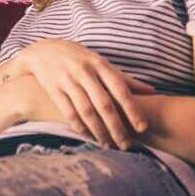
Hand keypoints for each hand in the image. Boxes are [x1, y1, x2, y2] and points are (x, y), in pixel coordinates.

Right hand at [10, 39, 155, 148]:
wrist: (42, 51)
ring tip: (108, 144)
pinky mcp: (53, 89)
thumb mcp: (100, 62)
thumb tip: (152, 91)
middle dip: (117, 127)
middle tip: (126, 144)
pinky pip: (68, 112)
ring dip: (99, 131)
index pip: (120, 89)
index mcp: (99, 64)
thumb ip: (124, 78)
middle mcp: (84, 72)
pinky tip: (88, 136)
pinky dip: (79, 126)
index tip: (142, 128)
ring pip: (86, 111)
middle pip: (104, 104)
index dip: (132, 110)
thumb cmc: (78, 58)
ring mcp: (67, 80)